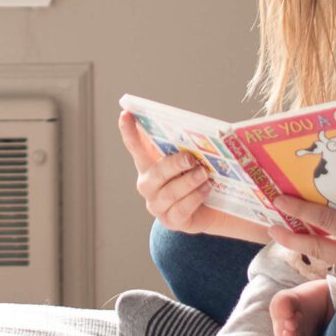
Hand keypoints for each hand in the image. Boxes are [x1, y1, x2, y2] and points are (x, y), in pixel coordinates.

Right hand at [116, 110, 216, 231]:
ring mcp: (157, 205)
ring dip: (189, 181)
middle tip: (192, 158)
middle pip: (156, 173)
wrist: (210, 208)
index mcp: (148, 165)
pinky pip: (181, 209)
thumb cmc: (197, 177)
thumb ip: (187, 146)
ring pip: (170, 192)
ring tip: (205, 173)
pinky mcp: (171, 221)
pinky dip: (195, 197)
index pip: (135, 147)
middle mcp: (147, 185)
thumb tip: (204, 130)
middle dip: (174, 165)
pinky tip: (207, 188)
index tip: (125, 114)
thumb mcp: (190, 159)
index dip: (129, 131)